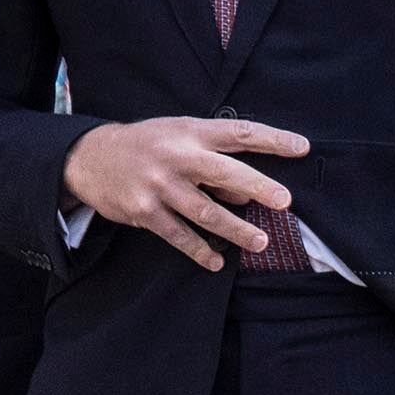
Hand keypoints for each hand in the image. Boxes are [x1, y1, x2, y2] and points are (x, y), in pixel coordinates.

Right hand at [63, 116, 313, 269]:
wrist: (92, 157)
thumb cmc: (147, 145)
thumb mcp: (179, 136)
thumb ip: (213, 158)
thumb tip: (246, 193)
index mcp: (190, 132)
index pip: (239, 133)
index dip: (272, 139)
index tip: (301, 147)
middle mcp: (177, 157)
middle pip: (224, 172)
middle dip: (257, 186)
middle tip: (285, 201)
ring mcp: (160, 186)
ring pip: (205, 212)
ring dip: (235, 230)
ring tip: (260, 242)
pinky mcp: (144, 212)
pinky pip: (178, 235)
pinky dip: (199, 250)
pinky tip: (216, 262)